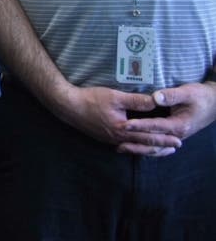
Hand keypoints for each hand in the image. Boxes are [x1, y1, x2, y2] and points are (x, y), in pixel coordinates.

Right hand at [55, 84, 179, 154]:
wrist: (68, 106)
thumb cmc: (90, 99)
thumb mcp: (114, 96)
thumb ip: (135, 100)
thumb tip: (154, 102)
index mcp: (123, 128)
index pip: (149, 135)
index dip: (164, 137)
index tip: (178, 139)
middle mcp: (118, 138)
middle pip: (144, 145)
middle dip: (161, 146)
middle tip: (175, 147)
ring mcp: (111, 140)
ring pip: (135, 148)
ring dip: (149, 149)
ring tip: (160, 150)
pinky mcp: (104, 138)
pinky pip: (125, 146)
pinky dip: (136, 148)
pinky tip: (137, 146)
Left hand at [120, 82, 215, 154]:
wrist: (214, 104)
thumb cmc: (200, 96)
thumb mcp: (188, 92)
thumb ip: (171, 95)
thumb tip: (155, 97)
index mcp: (179, 125)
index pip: (156, 126)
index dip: (140, 126)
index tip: (125, 124)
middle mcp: (177, 135)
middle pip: (153, 141)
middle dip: (135, 141)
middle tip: (116, 141)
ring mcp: (175, 137)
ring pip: (155, 148)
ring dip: (138, 149)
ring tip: (120, 148)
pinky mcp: (173, 136)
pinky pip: (158, 146)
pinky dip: (146, 149)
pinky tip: (134, 148)